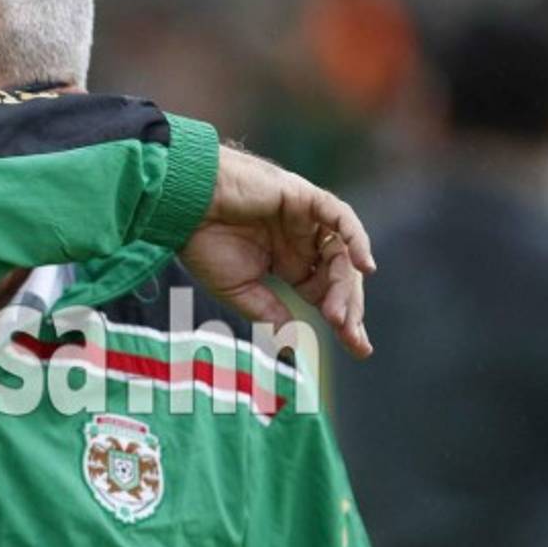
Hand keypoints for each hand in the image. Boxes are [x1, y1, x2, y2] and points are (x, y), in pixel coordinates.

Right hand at [180, 146, 375, 358]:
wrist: (184, 207)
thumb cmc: (202, 243)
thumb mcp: (239, 290)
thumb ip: (269, 312)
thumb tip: (295, 341)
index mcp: (287, 261)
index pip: (324, 292)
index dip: (343, 319)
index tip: (359, 349)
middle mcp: (301, 240)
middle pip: (339, 276)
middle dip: (349, 308)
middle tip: (350, 336)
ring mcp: (305, 219)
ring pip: (342, 253)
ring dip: (344, 285)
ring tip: (338, 314)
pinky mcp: (303, 197)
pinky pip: (340, 217)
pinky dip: (356, 239)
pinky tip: (363, 267)